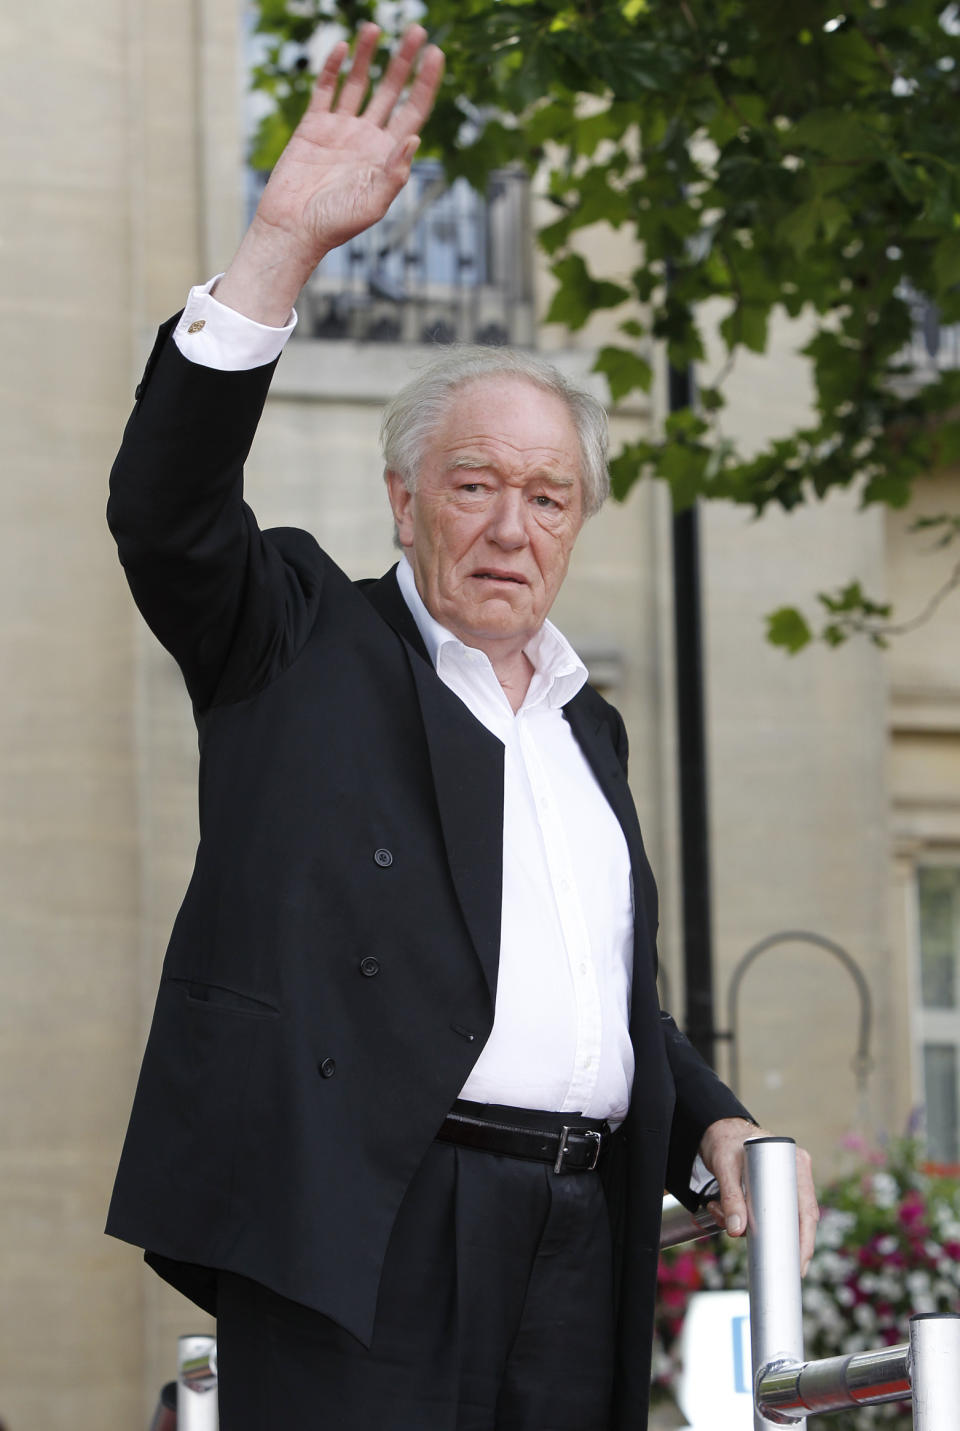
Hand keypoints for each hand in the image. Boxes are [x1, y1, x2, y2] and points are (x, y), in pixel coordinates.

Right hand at [216, 24, 443, 324]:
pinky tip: (342, 47)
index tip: (435, 54)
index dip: (426, 83)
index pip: (413, 111)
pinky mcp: (313, 127)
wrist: (293, 229)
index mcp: (387, 155)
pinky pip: (326, 90)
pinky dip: (333, 69)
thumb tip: (413, 140)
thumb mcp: (373, 205)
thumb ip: (394, 174)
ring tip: (375, 27)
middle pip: (391, 91)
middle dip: (404, 61)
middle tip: (416, 29)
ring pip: (359, 84)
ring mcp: (340, 130)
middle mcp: (367, 138)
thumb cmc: (335, 225)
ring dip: (368, 56)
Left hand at [698, 1117, 818, 1274]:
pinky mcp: (767, 1191)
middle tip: (763, 1256)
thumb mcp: (725, 1166)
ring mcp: (781, 1184)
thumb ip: (730, 1196)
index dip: (805, 1240)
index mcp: (794, 1163)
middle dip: (772, 1238)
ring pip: (773, 1219)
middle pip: (793, 1219)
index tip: (800, 1264)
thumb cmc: (724, 1140)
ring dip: (748, 1227)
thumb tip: (737, 1231)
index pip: (807, 1210)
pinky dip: (743, 1220)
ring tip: (720, 1214)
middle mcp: (793, 1174)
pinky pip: (762, 1214)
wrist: (714, 1129)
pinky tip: (722, 1213)